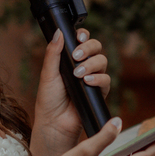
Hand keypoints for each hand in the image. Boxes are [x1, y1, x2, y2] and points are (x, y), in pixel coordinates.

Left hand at [31, 29, 108, 155]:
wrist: (54, 123)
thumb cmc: (48, 100)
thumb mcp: (48, 74)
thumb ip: (53, 53)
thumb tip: (58, 31)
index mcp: (69, 59)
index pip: (82, 40)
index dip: (83, 35)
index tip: (79, 37)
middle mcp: (83, 66)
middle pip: (96, 47)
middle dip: (89, 47)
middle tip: (76, 55)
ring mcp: (92, 78)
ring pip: (102, 61)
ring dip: (91, 64)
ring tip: (78, 74)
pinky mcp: (99, 91)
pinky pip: (106, 79)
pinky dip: (98, 78)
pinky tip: (87, 81)